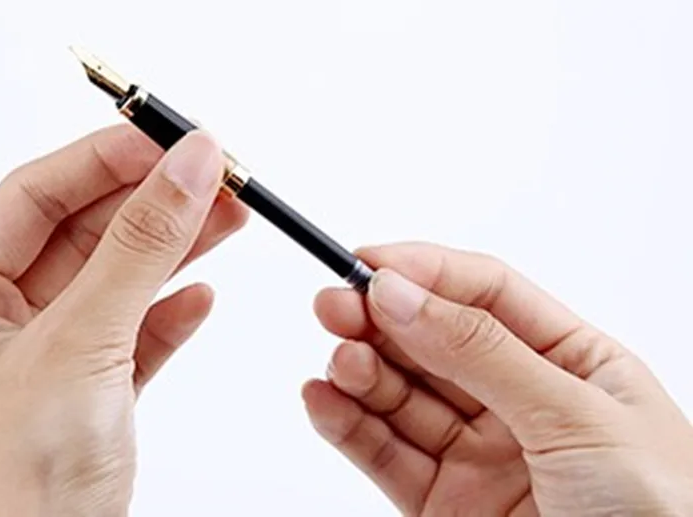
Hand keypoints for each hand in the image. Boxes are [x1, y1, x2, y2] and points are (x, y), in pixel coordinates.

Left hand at [0, 126, 247, 516]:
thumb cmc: (21, 495)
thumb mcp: (80, 347)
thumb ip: (139, 248)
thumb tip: (186, 166)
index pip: (30, 202)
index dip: (100, 162)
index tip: (166, 140)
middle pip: (83, 237)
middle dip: (152, 204)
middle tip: (214, 175)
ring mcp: (48, 364)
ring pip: (118, 284)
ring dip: (175, 250)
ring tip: (229, 217)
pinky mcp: (92, 399)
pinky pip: (136, 337)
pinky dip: (172, 314)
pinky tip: (202, 296)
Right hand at [303, 243, 692, 515]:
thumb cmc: (662, 514)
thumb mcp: (576, 415)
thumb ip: (483, 353)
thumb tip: (404, 295)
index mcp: (569, 361)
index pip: (484, 295)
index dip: (423, 273)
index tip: (369, 264)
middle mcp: (518, 400)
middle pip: (432, 341)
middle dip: (380, 319)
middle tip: (335, 304)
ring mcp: (478, 453)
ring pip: (401, 396)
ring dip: (361, 372)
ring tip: (340, 362)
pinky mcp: (443, 503)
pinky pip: (384, 456)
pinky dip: (347, 426)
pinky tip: (324, 401)